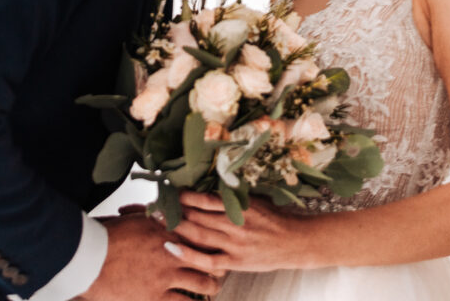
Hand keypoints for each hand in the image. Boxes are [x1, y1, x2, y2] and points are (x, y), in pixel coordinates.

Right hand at [80, 213, 223, 300]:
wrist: (89, 258)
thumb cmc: (108, 236)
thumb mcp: (134, 219)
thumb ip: (154, 217)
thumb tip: (163, 212)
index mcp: (168, 230)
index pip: (202, 234)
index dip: (212, 240)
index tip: (217, 243)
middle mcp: (173, 252)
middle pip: (209, 258)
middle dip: (218, 264)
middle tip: (222, 268)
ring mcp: (166, 275)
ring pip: (203, 283)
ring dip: (211, 286)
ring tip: (213, 288)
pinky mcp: (156, 297)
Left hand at [167, 191, 319, 273]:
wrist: (295, 242)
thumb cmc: (273, 219)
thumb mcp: (254, 201)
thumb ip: (231, 197)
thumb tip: (205, 187)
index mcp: (239, 206)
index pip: (205, 199)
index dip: (184, 196)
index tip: (169, 191)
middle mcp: (235, 225)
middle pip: (197, 216)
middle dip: (174, 210)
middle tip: (154, 205)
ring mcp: (234, 245)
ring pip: (198, 235)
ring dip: (175, 227)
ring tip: (156, 220)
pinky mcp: (235, 262)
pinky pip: (207, 260)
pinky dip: (188, 254)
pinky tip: (171, 247)